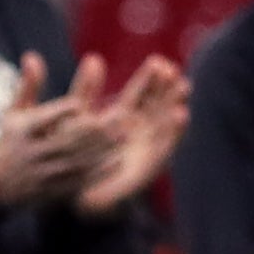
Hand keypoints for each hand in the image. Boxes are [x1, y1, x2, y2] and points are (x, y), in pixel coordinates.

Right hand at [0, 55, 118, 210]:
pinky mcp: (55, 188)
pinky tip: (118, 159)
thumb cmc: (9, 140)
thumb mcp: (13, 113)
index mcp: (22, 131)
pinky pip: (80, 179)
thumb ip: (27, 86)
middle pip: (65, 139)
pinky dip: (99, 170)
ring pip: (76, 159)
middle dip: (92, 129)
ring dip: (102, 148)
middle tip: (119, 115)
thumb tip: (32, 56)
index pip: (43, 119)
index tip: (79, 103)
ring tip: (124, 134)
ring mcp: (44, 172)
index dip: (61, 111)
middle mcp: (33, 152)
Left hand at [73, 55, 189, 214]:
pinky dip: (175, 130)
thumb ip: (84, 90)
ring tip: (183, 87)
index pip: (139, 95)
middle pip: (157, 106)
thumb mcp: (74, 120)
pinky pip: (165, 146)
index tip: (159, 62)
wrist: (73, 196)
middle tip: (173, 70)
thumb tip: (87, 58)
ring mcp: (145, 149)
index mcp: (120, 121)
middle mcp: (137, 134)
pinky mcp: (149, 166)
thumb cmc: (70, 159)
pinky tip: (181, 114)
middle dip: (167, 88)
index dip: (149, 79)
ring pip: (166, 123)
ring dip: (176, 104)